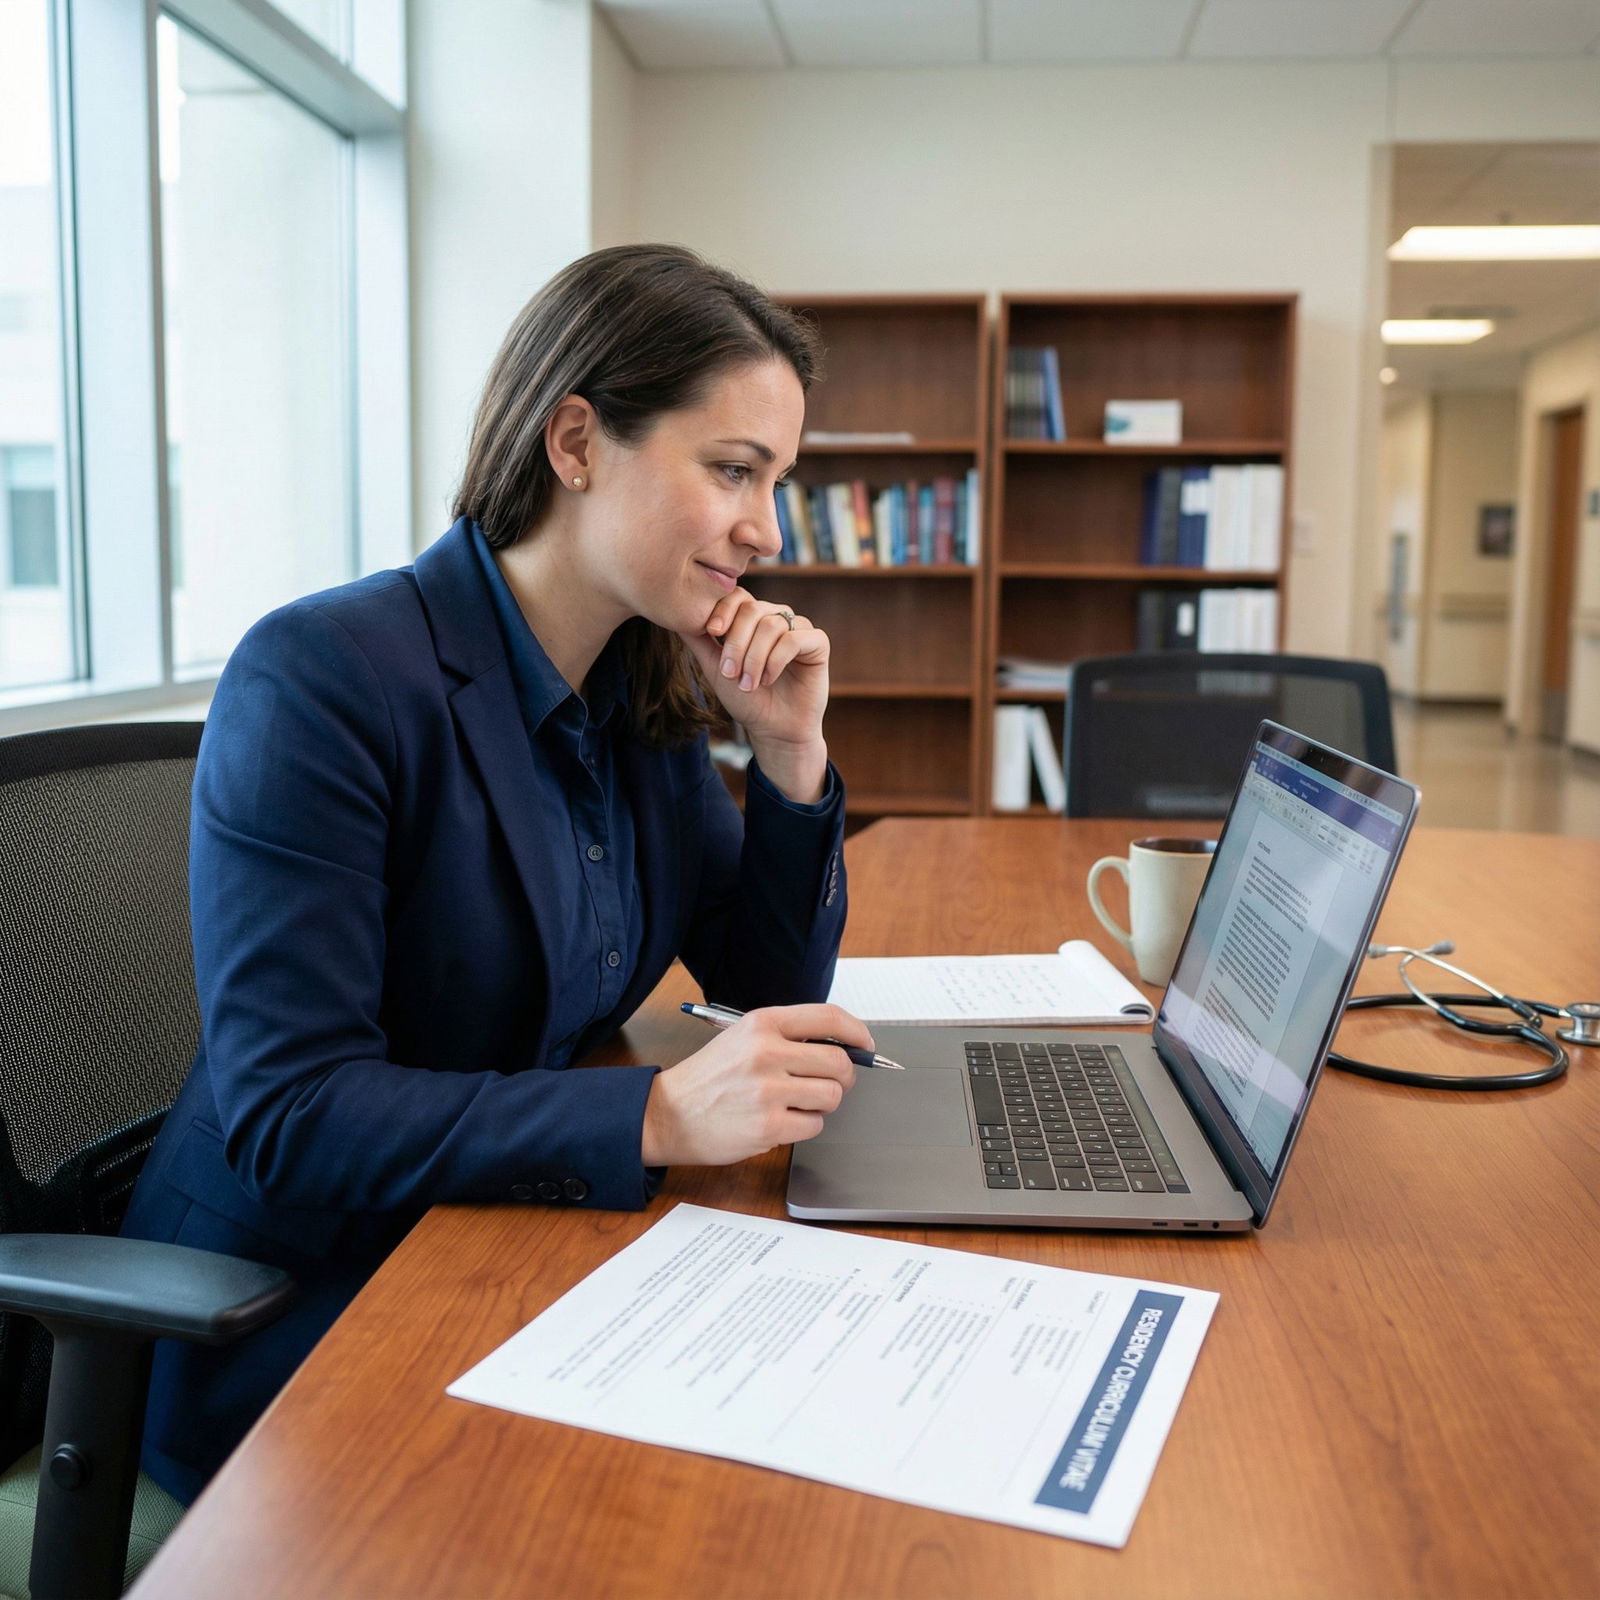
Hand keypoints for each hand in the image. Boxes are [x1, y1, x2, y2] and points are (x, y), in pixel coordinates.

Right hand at [640, 1004, 872, 1166]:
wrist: (667, 1114)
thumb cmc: (708, 1078)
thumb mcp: (742, 1038)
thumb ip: (788, 1036)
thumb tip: (842, 1047)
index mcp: (762, 1023)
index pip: (829, 1018)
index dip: (856, 1032)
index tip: (865, 1045)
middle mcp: (767, 1052)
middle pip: (839, 1063)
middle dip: (844, 1077)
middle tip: (830, 1083)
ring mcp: (768, 1090)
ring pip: (831, 1096)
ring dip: (821, 1104)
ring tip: (795, 1103)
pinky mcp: (769, 1125)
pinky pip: (814, 1125)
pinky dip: (804, 1126)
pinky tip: (780, 1121)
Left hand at [679, 589, 829, 752]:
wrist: (774, 729)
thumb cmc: (746, 699)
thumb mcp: (715, 668)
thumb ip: (698, 640)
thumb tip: (674, 614)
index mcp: (752, 619)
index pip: (737, 596)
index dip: (723, 609)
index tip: (712, 632)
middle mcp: (776, 618)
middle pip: (753, 610)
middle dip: (737, 643)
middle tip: (730, 673)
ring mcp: (798, 628)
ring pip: (772, 625)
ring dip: (755, 658)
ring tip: (748, 684)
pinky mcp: (818, 643)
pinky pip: (795, 638)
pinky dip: (777, 660)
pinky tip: (769, 679)